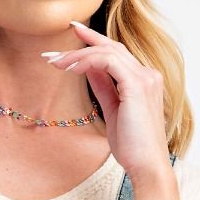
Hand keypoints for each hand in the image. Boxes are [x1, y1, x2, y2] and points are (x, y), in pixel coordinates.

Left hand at [43, 19, 170, 180]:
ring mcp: (145, 78)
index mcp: (144, 80)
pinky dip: (87, 61)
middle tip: (51, 53)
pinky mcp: (138, 85)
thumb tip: (89, 70)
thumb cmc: (132, 146)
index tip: (71, 33)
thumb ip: (104, 88)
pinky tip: (70, 69)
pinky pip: (109, 62)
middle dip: (80, 45)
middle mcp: (148, 74)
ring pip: (108, 52)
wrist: (147, 166)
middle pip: (111, 48)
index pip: (116, 53)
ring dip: (78, 55)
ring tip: (55, 64)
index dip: (93, 41)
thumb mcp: (113, 111)